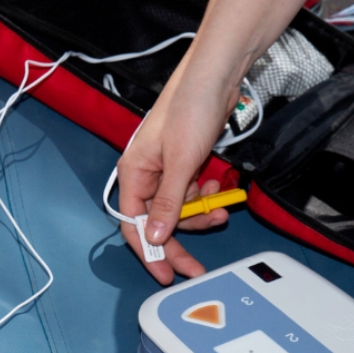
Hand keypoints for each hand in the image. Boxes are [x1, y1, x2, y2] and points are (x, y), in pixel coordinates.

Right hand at [115, 68, 235, 284]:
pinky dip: (206, 196)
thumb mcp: (181, 162)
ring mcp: (165, 171)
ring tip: (220, 206)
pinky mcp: (184, 164)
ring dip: (200, 213)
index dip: (149, 253)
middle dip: (181, 239)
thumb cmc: (190, 109)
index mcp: (133, 174)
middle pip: (158, 223)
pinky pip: (191, 193)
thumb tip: (157, 237)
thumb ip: (169, 202)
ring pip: (178, 210)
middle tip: (197, 266)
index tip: (165, 275)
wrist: (216, 77)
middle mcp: (145, 176)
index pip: (134, 225)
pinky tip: (218, 186)